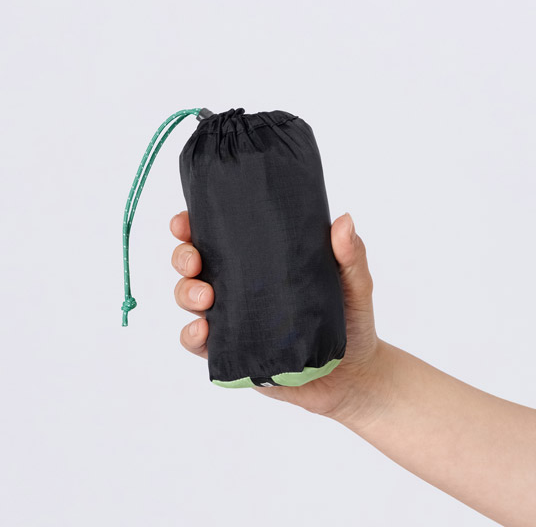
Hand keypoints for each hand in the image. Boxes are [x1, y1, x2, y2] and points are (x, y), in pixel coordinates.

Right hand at [170, 211, 390, 425]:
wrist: (354, 375)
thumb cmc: (351, 321)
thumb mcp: (354, 284)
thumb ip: (351, 254)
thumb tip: (344, 220)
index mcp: (260, 262)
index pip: (217, 237)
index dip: (191, 227)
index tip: (184, 222)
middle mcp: (239, 287)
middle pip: (194, 266)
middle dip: (183, 258)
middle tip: (195, 262)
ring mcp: (233, 320)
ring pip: (190, 300)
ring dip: (186, 294)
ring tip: (206, 298)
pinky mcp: (233, 352)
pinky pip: (200, 345)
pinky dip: (191, 337)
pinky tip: (202, 332)